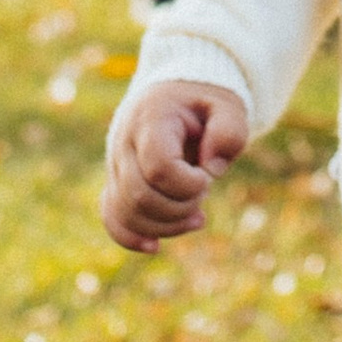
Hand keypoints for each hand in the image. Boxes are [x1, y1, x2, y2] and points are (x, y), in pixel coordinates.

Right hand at [103, 79, 249, 252]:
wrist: (176, 94)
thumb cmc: (204, 104)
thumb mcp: (228, 107)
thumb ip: (229, 131)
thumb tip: (212, 169)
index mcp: (151, 118)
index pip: (158, 167)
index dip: (186, 184)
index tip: (207, 178)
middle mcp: (124, 142)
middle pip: (139, 195)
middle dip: (179, 207)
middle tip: (204, 193)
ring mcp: (115, 164)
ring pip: (126, 212)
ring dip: (165, 225)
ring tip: (197, 216)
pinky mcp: (116, 183)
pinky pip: (112, 217)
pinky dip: (131, 237)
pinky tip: (155, 247)